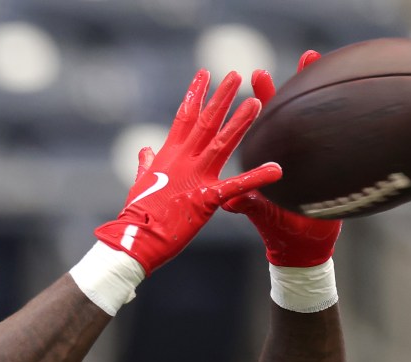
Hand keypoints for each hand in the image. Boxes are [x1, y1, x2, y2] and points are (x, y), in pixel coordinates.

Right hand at [95, 70, 281, 275]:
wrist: (134, 238)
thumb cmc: (138, 214)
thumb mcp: (141, 183)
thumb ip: (146, 163)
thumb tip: (145, 149)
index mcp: (168, 156)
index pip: (184, 118)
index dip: (195, 95)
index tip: (205, 74)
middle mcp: (182, 161)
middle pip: (206, 123)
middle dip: (221, 98)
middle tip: (236, 75)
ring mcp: (194, 178)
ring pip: (221, 144)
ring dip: (240, 123)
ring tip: (256, 102)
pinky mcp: (205, 200)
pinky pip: (235, 186)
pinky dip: (256, 177)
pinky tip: (276, 169)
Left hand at [222, 51, 342, 266]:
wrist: (302, 247)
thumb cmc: (278, 230)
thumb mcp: (261, 214)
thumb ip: (246, 204)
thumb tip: (227, 200)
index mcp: (269, 158)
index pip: (264, 122)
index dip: (261, 99)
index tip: (257, 73)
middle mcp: (290, 153)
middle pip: (292, 112)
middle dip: (298, 83)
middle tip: (305, 55)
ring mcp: (313, 157)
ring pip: (317, 119)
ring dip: (322, 91)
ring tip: (330, 63)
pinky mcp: (332, 167)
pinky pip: (341, 139)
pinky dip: (350, 120)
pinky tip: (361, 101)